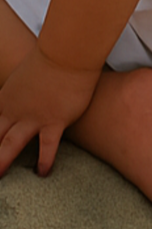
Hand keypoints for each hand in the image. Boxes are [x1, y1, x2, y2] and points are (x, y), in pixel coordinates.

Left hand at [0, 45, 100, 177]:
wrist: (68, 52)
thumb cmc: (52, 57)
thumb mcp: (26, 74)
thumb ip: (22, 89)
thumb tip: (28, 94)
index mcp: (6, 97)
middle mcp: (15, 110)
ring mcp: (34, 117)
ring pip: (10, 145)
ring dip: (2, 162)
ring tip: (0, 175)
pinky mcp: (54, 121)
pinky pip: (47, 147)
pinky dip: (44, 161)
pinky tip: (43, 172)